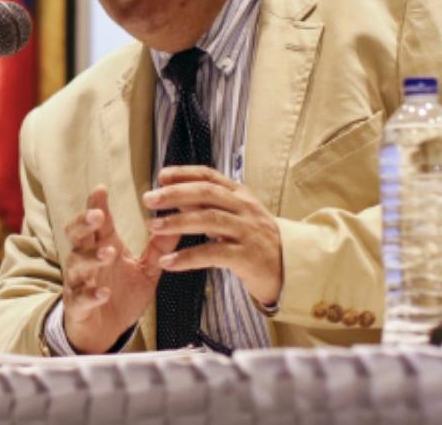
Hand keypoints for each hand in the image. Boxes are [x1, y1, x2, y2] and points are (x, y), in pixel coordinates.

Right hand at [62, 185, 175, 352]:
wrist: (105, 331)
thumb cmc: (121, 294)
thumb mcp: (145, 270)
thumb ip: (158, 248)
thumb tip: (176, 224)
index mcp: (103, 246)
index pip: (97, 221)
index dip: (96, 204)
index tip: (101, 189)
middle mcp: (87, 259)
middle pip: (77, 234)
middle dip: (84, 223)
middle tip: (97, 215)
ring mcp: (79, 281)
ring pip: (77, 263)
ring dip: (92, 256)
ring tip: (109, 252)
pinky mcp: (78, 305)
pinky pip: (81, 297)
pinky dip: (91, 294)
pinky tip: (103, 293)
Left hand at [142, 165, 282, 305]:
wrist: (291, 268)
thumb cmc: (256, 240)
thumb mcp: (238, 215)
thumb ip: (211, 204)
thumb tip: (175, 196)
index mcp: (240, 195)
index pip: (210, 176)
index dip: (184, 173)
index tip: (161, 176)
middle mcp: (245, 209)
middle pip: (207, 193)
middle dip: (175, 194)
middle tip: (149, 199)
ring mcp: (248, 232)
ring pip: (209, 220)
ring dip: (177, 223)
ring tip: (153, 227)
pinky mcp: (248, 257)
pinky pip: (213, 254)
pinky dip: (188, 258)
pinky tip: (168, 262)